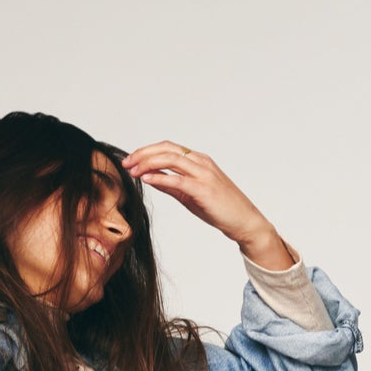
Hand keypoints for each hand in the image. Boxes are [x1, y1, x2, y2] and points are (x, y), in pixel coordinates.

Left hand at [123, 142, 293, 268]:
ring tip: (132, 171)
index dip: (146, 151)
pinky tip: (146, 180)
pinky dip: (160, 177)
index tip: (131, 161)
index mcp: (199, 161)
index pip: (168, 148)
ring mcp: (204, 174)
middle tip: (126, 164)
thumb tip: (149, 177)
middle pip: (166, 149)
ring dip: (147, 163)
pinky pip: (177, 179)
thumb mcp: (190, 195)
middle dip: (142, 154)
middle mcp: (202, 163)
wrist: (244, 222)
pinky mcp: (203, 189)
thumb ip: (171, 184)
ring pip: (170, 159)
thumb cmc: (221, 209)